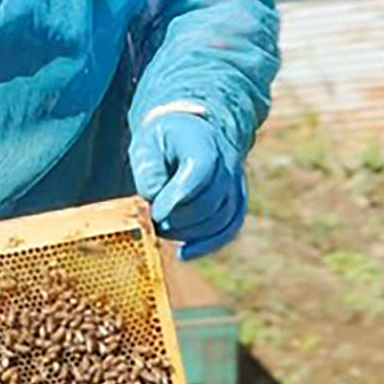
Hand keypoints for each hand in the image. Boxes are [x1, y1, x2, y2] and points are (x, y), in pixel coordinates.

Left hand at [129, 113, 246, 259]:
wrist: (194, 129)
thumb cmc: (164, 137)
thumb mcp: (147, 142)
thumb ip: (148, 169)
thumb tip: (153, 199)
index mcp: (203, 143)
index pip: (199, 175)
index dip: (176, 198)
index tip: (154, 212)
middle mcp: (227, 164)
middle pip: (209, 203)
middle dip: (179, 219)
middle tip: (153, 222)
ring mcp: (236, 184)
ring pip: (220, 219)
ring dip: (189, 232)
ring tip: (162, 229)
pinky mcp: (237, 201)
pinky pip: (229, 228)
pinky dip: (208, 244)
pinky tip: (184, 254)